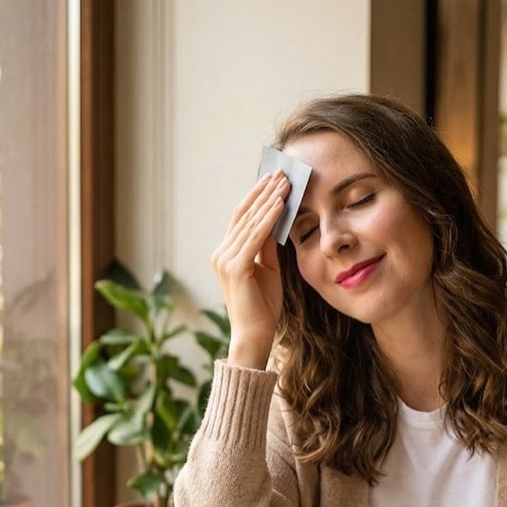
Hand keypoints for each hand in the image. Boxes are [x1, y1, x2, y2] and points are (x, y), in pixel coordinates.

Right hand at [211, 172, 290, 368]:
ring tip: (286, 183)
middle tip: (282, 172)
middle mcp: (220, 253)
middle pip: (244, 214)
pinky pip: (254, 238)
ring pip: (250, 222)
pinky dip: (268, 220)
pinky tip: (281, 205)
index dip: (257, 196)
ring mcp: (225, 260)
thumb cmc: (262, 306)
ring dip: (269, 200)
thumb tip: (276, 220)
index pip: (241, 217)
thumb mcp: (267, 269)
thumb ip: (267, 246)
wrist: (255, 335)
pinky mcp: (235, 268)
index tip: (274, 178)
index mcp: (226, 253)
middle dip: (264, 192)